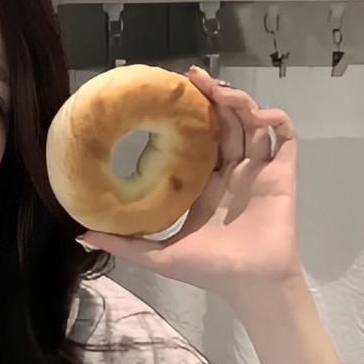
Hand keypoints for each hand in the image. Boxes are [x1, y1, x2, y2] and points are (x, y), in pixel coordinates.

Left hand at [77, 66, 301, 296]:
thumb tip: (80, 235)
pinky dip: (273, 118)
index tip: (170, 95)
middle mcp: (233, 172)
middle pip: (226, 122)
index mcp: (207, 184)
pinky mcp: (281, 174)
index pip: (200, 138)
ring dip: (238, 101)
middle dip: (213, 96)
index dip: (190, 115)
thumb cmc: (210, 271)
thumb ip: (123, 243)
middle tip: (194, 78)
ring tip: (219, 90)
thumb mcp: (158, 255)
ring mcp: (258, 170)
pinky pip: (284, 136)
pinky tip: (254, 115)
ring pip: (252, 122)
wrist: (250, 285)